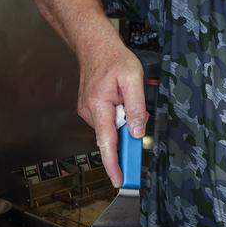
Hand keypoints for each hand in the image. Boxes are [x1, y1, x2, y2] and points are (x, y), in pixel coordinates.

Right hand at [77, 39, 148, 187]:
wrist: (94, 45)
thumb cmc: (113, 58)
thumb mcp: (133, 78)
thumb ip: (135, 107)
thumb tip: (137, 131)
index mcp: (98, 106)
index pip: (106, 142)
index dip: (113, 164)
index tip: (118, 180)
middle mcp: (89, 112)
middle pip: (110, 137)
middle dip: (127, 135)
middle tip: (137, 115)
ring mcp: (88, 112)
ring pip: (111, 129)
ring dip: (124, 123)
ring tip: (129, 97)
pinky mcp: (91, 110)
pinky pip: (108, 122)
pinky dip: (119, 118)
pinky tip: (122, 101)